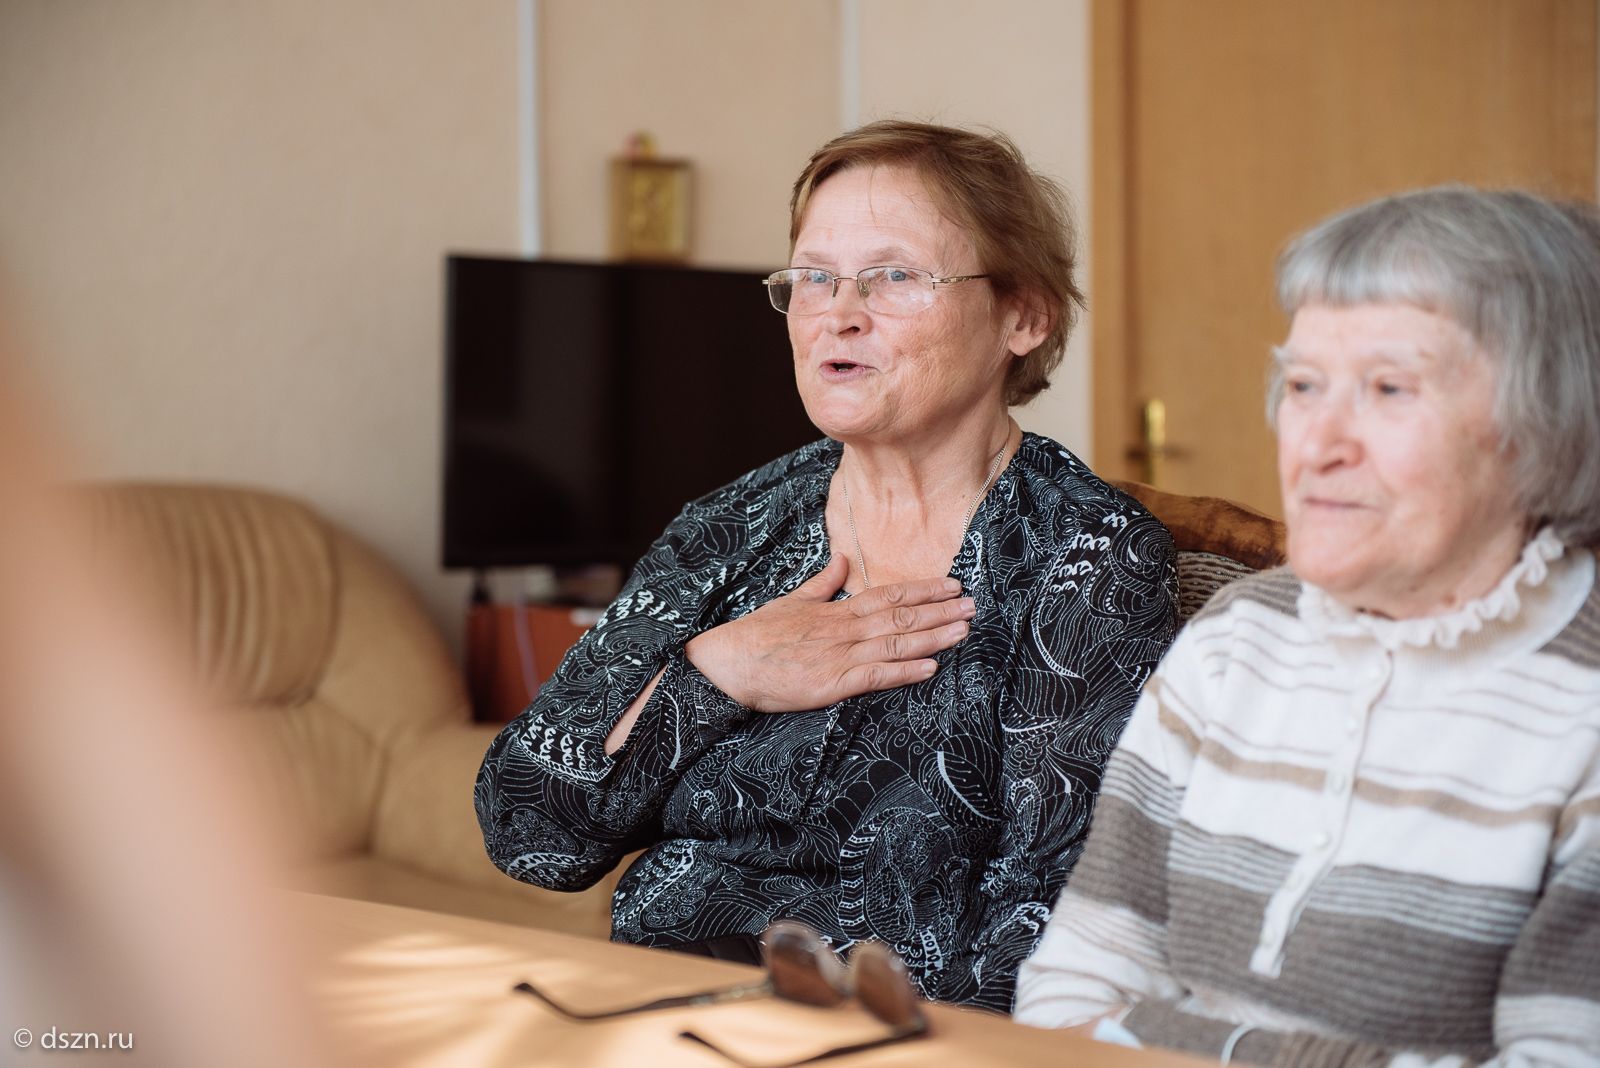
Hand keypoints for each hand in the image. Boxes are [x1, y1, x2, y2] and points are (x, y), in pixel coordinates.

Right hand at [683, 555, 974, 711]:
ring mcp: (840, 656)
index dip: (923, 590)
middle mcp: (845, 630)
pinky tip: (931, 668)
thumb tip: (842, 558)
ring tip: (964, 630)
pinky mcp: (832, 684)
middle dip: (940, 611)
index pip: (889, 594)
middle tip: (973, 605)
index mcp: (837, 610)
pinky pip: (876, 676)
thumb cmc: (758, 635)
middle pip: (901, 616)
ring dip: (933, 637)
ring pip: (896, 643)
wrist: (729, 663)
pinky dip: (905, 672)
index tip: (952, 584)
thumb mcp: (792, 601)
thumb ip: (822, 582)